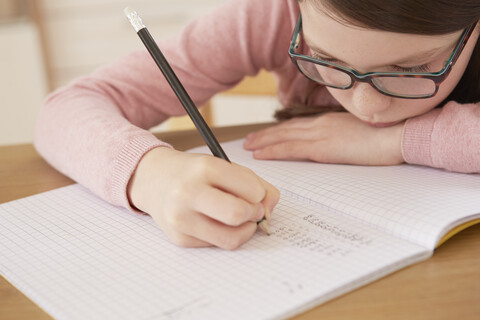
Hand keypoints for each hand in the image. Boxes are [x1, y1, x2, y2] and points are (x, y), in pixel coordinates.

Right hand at [127, 147, 279, 249]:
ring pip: (231, 238)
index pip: (252, 190)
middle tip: (251, 210)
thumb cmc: (194, 172)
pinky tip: (215, 222)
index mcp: (205, 168)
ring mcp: (182, 218)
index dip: (261, 195)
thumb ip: (255, 183)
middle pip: (239, 215)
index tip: (255, 194)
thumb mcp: (223, 166)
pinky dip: (224, 235)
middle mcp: (189, 193)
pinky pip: (217, 245)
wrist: (154, 179)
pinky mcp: (179, 238)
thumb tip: (269, 210)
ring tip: (239, 219)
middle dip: (254, 215)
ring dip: (244, 231)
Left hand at [243, 112, 404, 165]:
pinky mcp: (324, 147)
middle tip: (247, 141)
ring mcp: (321, 134)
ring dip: (263, 142)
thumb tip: (334, 144)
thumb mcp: (358, 132)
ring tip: (247, 147)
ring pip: (284, 138)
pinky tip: (261, 155)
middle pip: (286, 130)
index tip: (265, 134)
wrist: (400, 134)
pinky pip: (292, 149)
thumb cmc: (386, 135)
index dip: (279, 130)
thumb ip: (342, 136)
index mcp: (330, 121)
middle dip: (265, 135)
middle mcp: (321, 125)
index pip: (297, 126)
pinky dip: (274, 151)